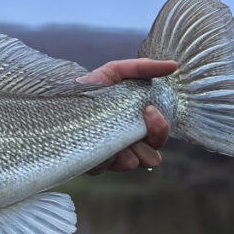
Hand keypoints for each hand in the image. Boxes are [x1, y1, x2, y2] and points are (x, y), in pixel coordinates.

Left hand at [77, 59, 175, 173]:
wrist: (60, 98)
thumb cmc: (92, 86)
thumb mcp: (116, 71)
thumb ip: (143, 68)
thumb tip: (173, 65)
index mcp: (138, 127)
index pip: (159, 137)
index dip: (160, 128)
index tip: (149, 110)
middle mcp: (129, 146)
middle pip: (153, 158)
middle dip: (148, 140)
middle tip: (136, 123)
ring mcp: (111, 157)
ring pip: (132, 164)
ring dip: (126, 152)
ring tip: (112, 136)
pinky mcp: (93, 164)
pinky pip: (104, 168)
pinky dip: (102, 157)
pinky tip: (93, 144)